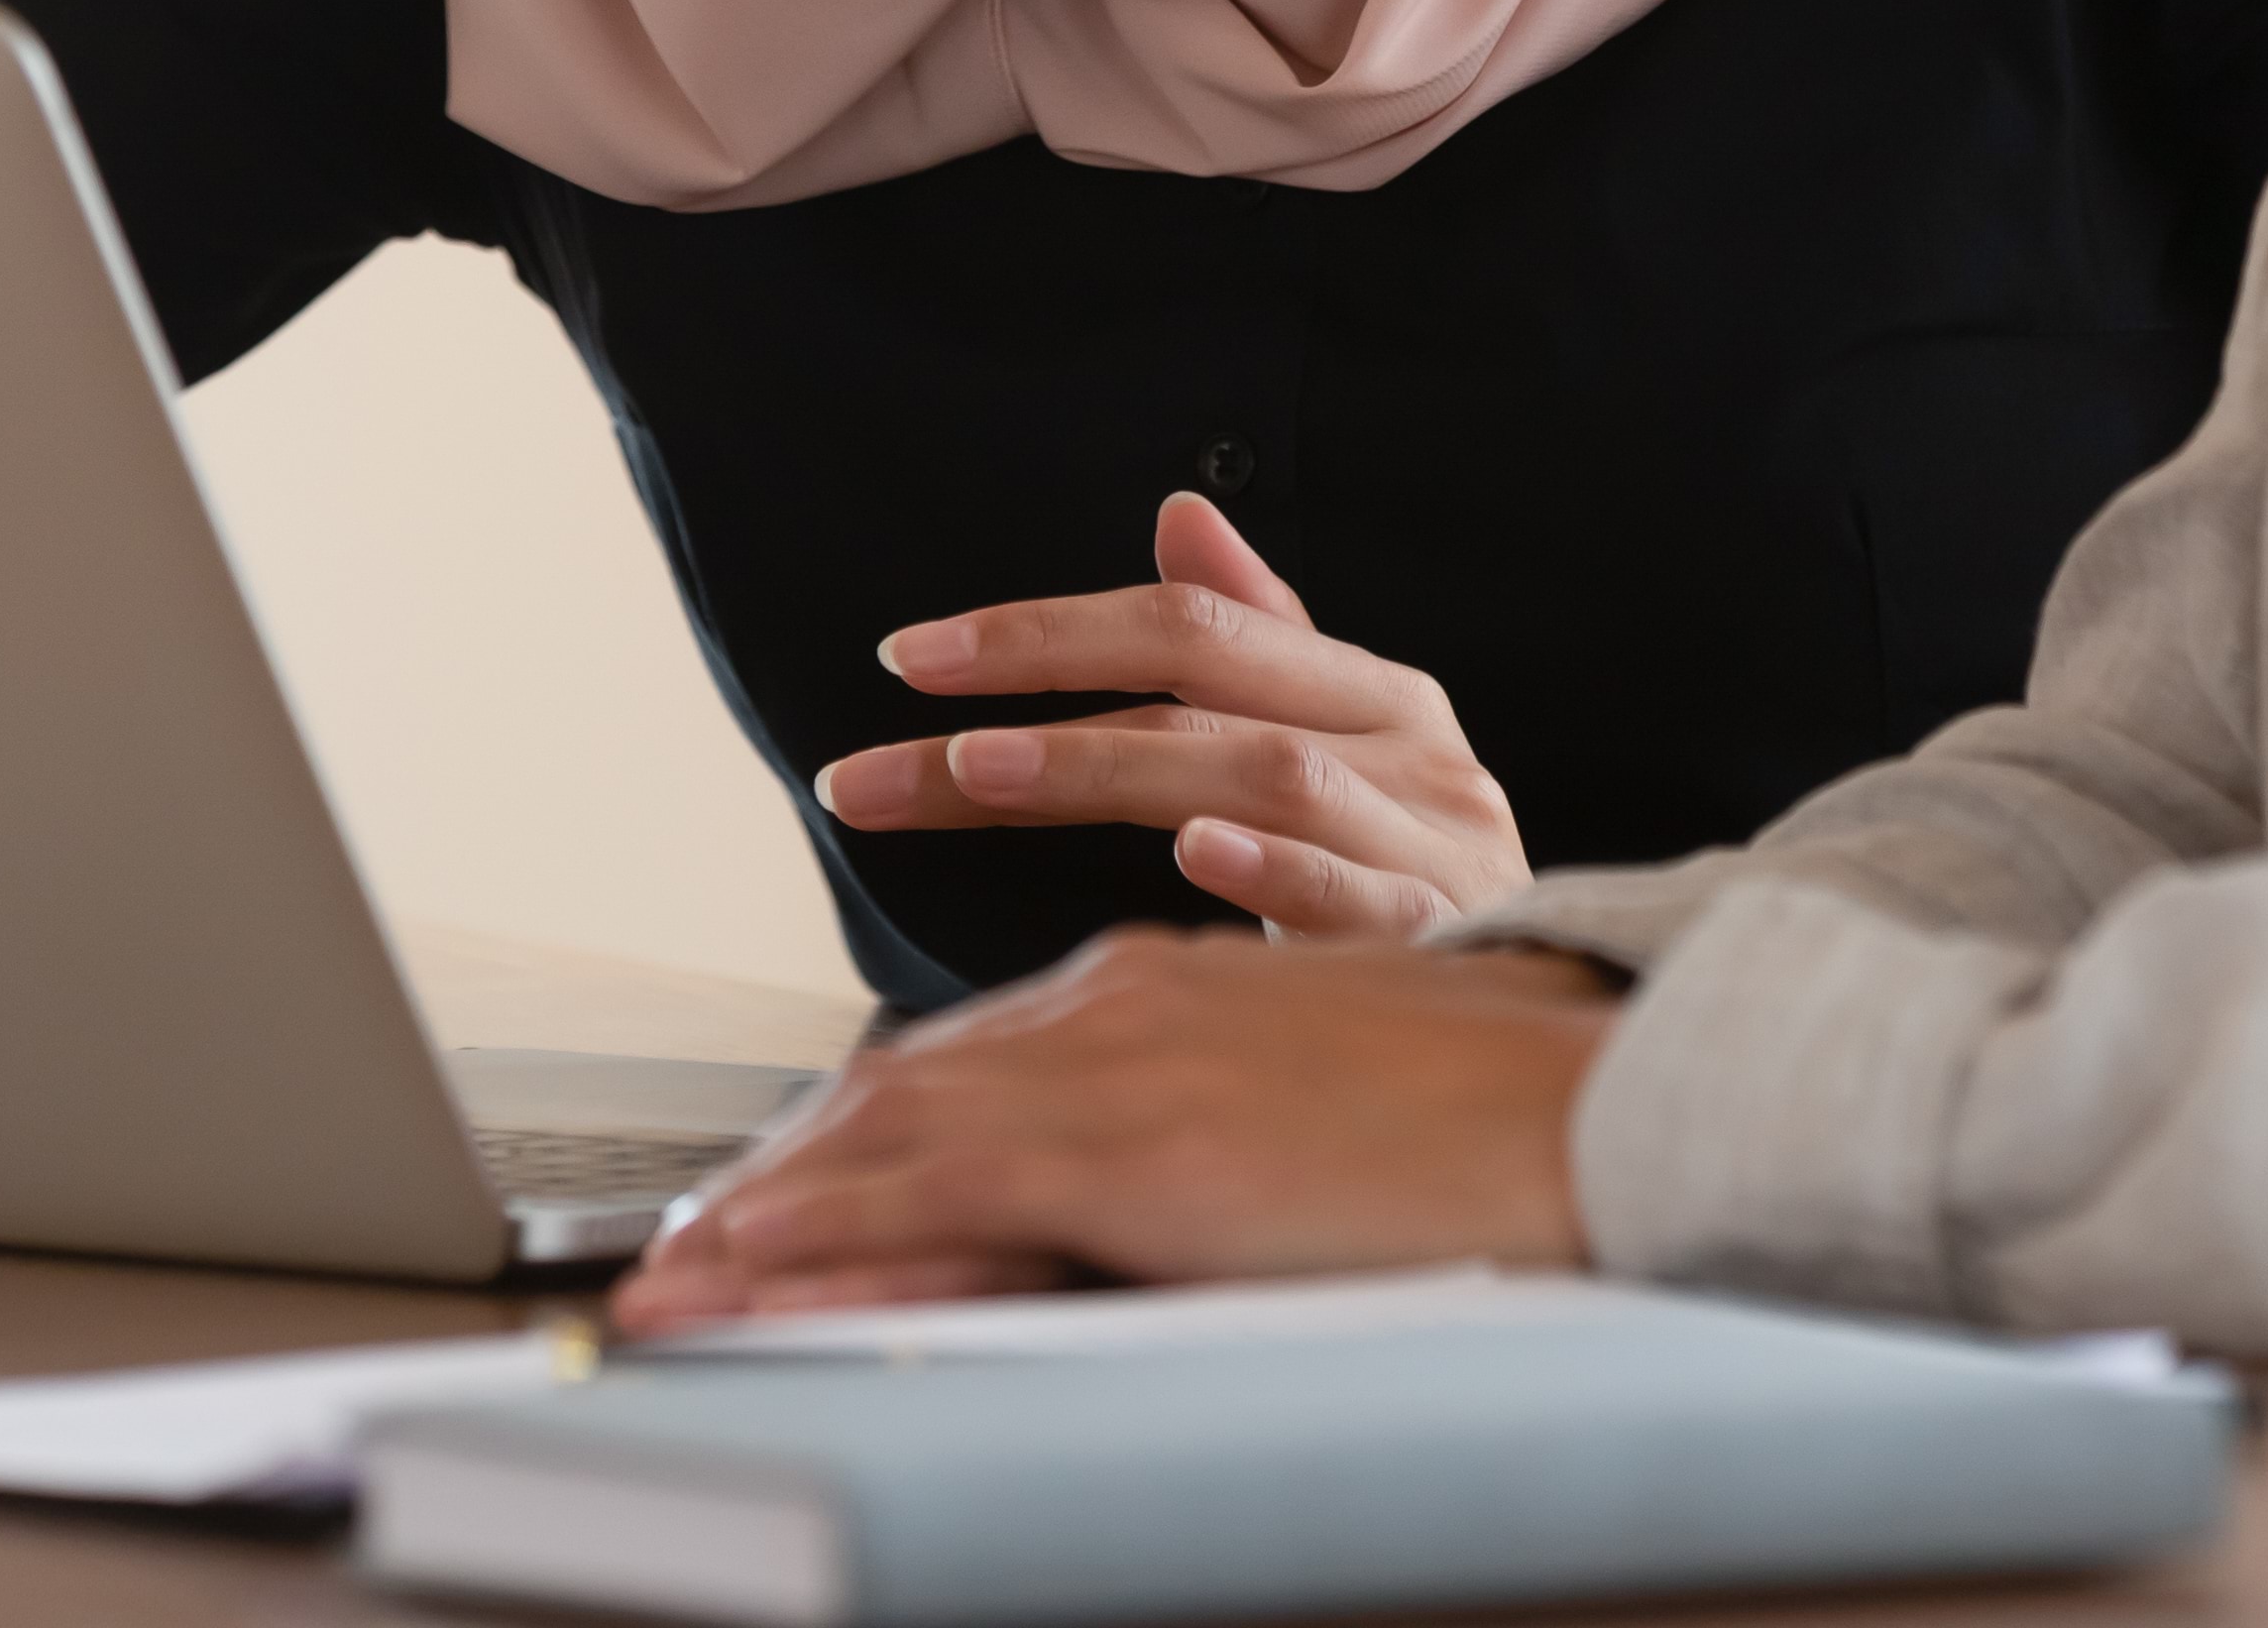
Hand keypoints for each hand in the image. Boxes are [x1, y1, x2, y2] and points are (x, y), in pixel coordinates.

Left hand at [612, 932, 1619, 1324]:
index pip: (962, 1062)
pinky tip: (758, 1274)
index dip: (854, 1134)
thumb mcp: (1312, 1085)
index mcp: (1160, 989)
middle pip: (898, 1085)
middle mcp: (1116, 1002)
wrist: (1586, 1093)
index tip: (777, 1197)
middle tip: (685, 1250)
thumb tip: (1148, 1170)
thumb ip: (1209, 1101)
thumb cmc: (1481, 1113)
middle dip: (780, 1175)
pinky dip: (827, 1234)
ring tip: (681, 1278)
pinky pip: (932, 1191)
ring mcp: (1117, 1064)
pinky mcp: (1129, 1143)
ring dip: (770, 1211)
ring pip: (887, 1128)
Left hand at [809, 492, 1528, 940]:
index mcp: (1373, 693)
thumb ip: (1261, 642)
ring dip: (1114, 769)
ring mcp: (1437, 840)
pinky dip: (1281, 869)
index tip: (905, 659)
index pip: (1190, 625)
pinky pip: (1363, 893)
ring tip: (984, 777)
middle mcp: (1409, 746)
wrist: (1571, 1025)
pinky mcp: (1455, 939)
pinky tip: (1199, 855)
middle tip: (885, 759)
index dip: (1046, 631)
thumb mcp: (1344, 752)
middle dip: (1030, 709)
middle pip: (1203, 693)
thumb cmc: (1423, 884)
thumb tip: (1180, 510)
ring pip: (1263, 775)